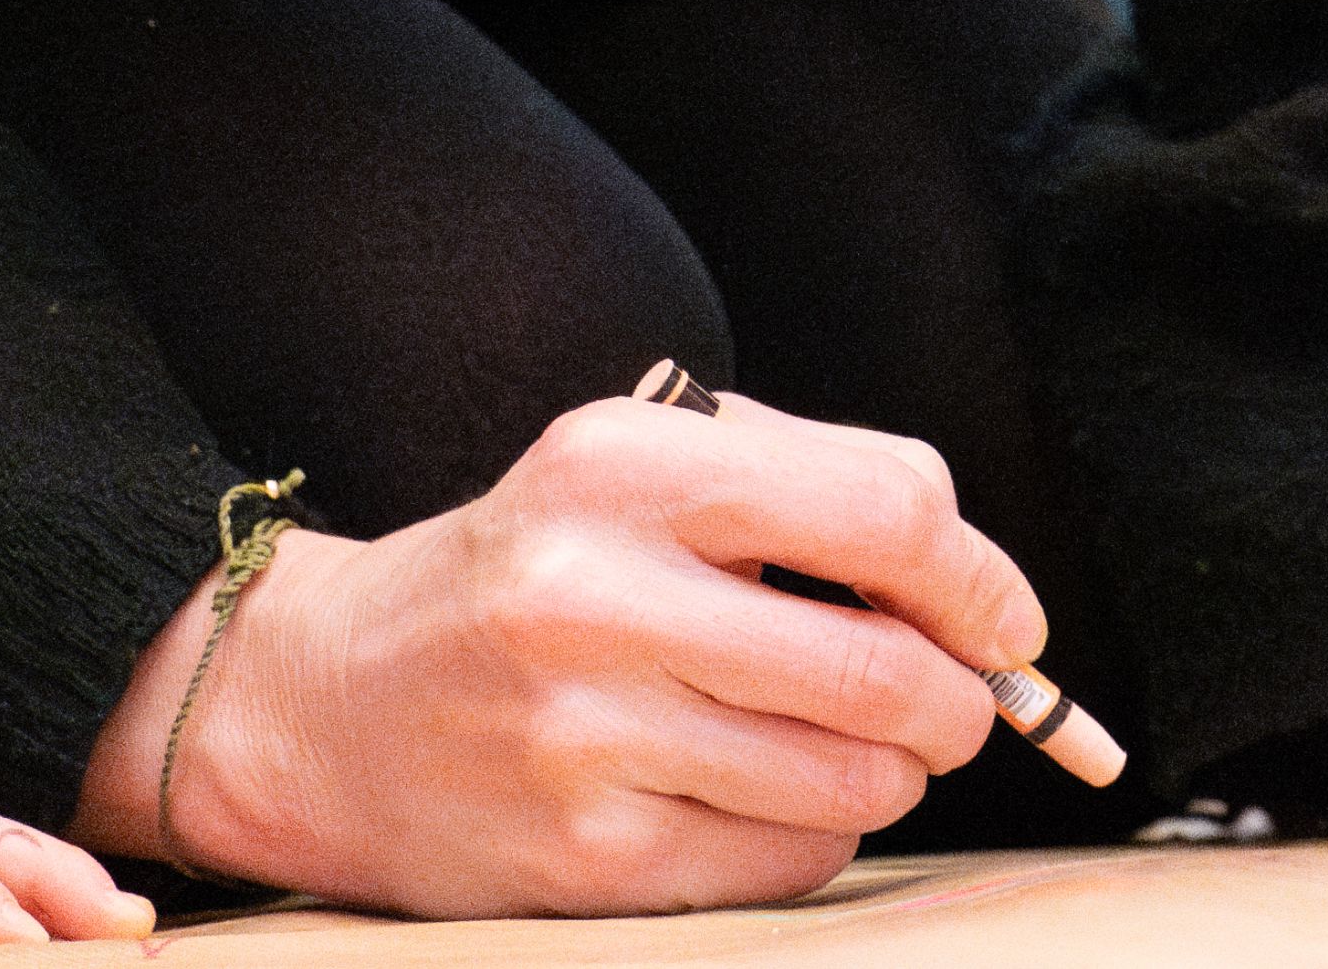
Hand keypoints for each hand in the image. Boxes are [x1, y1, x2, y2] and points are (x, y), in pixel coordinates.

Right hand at [78, 389, 1040, 916]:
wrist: (327, 708)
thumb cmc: (524, 576)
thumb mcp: (637, 469)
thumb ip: (807, 491)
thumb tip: (981, 594)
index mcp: (621, 467)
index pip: (889, 508)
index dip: (979, 576)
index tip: (1000, 617)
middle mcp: (593, 597)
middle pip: (889, 668)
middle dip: (963, 699)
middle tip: (954, 702)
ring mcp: (584, 739)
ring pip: (853, 779)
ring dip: (892, 771)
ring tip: (848, 743)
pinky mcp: (584, 857)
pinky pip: (788, 859)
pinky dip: (814, 831)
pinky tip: (759, 792)